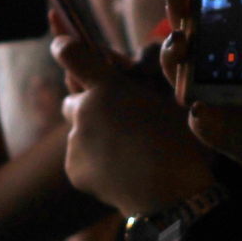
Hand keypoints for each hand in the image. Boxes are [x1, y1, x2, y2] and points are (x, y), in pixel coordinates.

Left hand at [54, 36, 214, 216]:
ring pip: (77, 131)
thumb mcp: (170, 101)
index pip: (70, 53)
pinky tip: (119, 169)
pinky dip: (93, 161)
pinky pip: (79, 158)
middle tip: (116, 120)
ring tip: (125, 151)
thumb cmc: (179, 143)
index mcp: (108, 87)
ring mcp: (75, 141)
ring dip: (93, 135)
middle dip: (89, 106)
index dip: (64, 46)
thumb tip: (127, 70)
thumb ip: (142, 81)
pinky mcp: (73, 168)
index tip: (62, 45)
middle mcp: (84, 110)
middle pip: (73, 100)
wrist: (171, 195)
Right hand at [161, 0, 241, 185]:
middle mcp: (216, 63)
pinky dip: (198, 112)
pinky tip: (202, 107)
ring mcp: (208, 94)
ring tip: (181, 43)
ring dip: (170, 54)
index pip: (207, 7)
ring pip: (176, 70)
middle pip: (184, 32)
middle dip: (174, 13)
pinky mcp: (208, 125)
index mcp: (237, 39)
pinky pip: (194, 115)